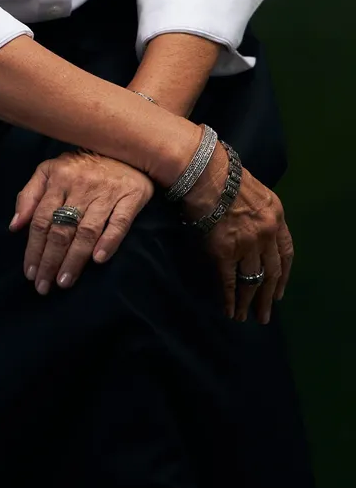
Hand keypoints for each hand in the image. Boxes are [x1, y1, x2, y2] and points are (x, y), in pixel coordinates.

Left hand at [9, 150, 154, 295]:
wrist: (126, 150)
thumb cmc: (81, 166)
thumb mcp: (49, 171)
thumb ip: (29, 196)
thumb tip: (14, 226)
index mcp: (59, 178)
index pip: (42, 219)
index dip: (33, 248)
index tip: (29, 272)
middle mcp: (81, 185)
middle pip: (61, 228)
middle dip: (50, 260)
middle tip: (43, 285)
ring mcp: (106, 192)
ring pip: (86, 230)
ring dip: (74, 259)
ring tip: (64, 281)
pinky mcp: (131, 197)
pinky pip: (119, 223)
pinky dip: (108, 241)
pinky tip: (98, 259)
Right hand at [181, 141, 293, 323]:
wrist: (202, 170)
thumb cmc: (220, 173)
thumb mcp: (252, 189)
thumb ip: (256, 210)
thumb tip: (248, 226)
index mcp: (275, 216)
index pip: (286, 252)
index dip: (283, 275)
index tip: (279, 290)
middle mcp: (266, 233)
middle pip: (272, 272)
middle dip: (269, 296)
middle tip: (266, 314)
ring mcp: (246, 244)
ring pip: (252, 281)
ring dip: (251, 302)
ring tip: (247, 317)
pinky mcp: (224, 251)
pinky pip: (229, 282)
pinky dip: (231, 299)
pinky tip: (230, 310)